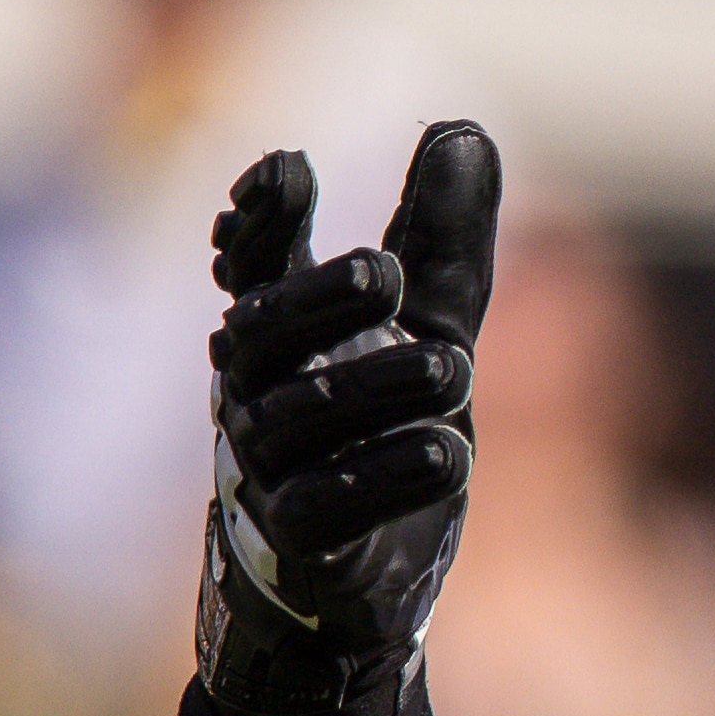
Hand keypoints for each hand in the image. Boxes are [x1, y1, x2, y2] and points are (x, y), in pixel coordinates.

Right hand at [198, 122, 500, 703]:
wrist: (358, 588)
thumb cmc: (379, 440)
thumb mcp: (428, 332)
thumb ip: (443, 244)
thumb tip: (467, 128)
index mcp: (276, 340)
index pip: (248, 266)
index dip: (258, 218)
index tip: (290, 167)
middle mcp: (254, 397)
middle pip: (263, 333)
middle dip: (318, 299)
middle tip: (384, 270)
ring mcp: (268, 474)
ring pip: (302, 420)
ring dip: (377, 389)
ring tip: (453, 368)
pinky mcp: (302, 546)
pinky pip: (329, 508)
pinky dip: (389, 480)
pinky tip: (449, 455)